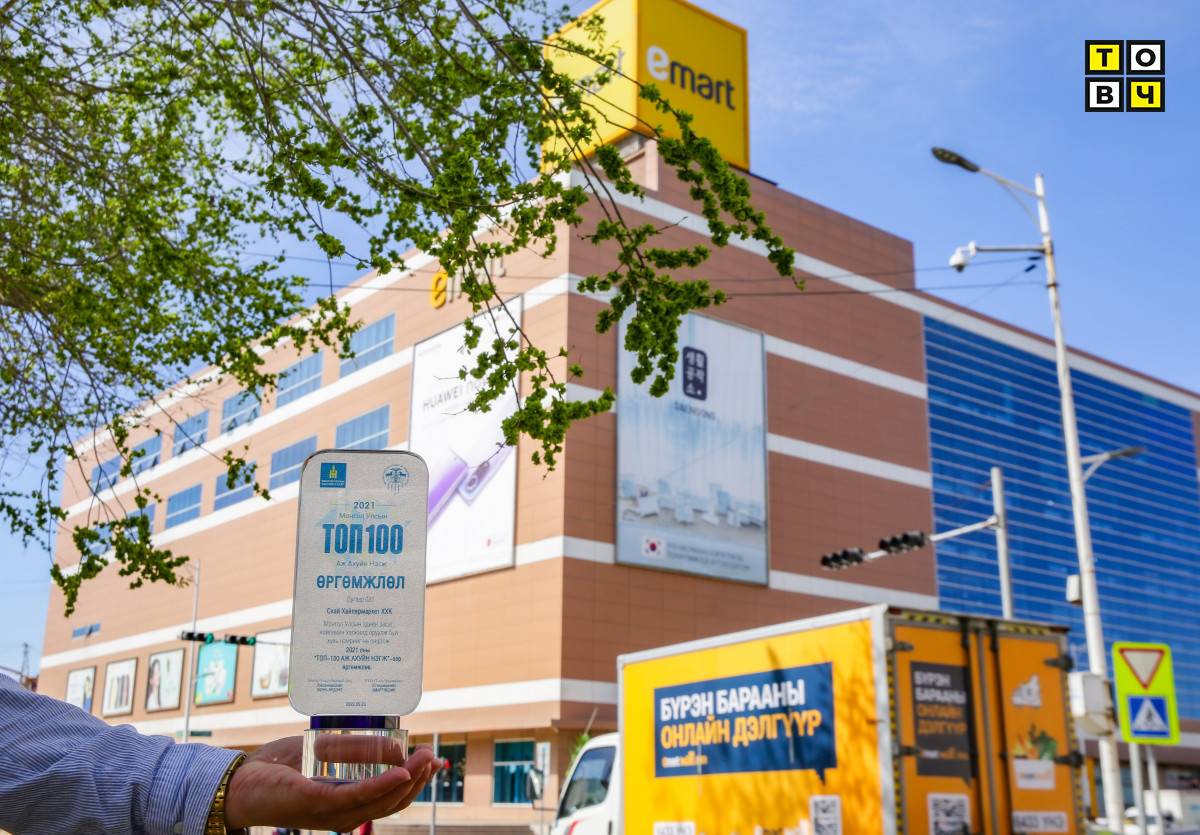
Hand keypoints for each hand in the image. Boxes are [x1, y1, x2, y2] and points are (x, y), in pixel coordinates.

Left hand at [224, 735, 439, 831]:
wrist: (237, 779)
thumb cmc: (277, 767)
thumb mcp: (324, 748)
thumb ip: (356, 748)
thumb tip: (396, 744)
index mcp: (345, 804)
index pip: (388, 800)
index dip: (416, 784)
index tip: (435, 763)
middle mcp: (341, 814)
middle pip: (391, 804)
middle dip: (418, 782)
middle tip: (434, 757)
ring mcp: (329, 811)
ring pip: (380, 804)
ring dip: (408, 782)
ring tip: (425, 761)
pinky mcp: (317, 803)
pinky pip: (358, 797)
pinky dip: (383, 786)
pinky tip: (401, 772)